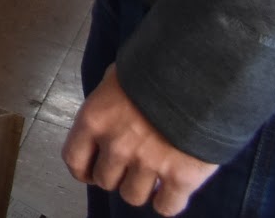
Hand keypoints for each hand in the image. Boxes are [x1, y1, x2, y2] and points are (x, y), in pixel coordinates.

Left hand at [64, 66, 217, 215]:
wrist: (201, 76)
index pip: (74, 159)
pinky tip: (172, 189)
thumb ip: (107, 102)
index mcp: (95, 120)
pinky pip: (166, 207)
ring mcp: (148, 164)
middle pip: (105, 181)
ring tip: (152, 176)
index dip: (83, 170)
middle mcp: (116, 146)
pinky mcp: (181, 177)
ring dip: (141, 189)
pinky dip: (168, 202)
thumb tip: (106, 112)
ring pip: (132, 197)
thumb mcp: (117, 78)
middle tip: (130, 167)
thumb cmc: (156, 71)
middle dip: (116, 176)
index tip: (92, 171)